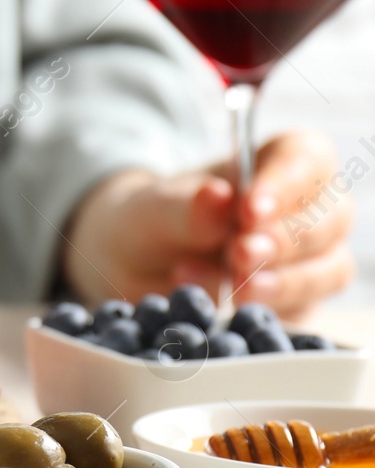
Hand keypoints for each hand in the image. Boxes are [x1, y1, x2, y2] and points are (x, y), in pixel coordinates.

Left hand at [63, 131, 354, 319]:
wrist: (136, 264)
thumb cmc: (156, 218)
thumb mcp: (155, 208)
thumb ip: (185, 206)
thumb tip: (216, 196)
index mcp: (278, 161)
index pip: (307, 158)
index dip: (286, 183)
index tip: (249, 209)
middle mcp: (307, 208)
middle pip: (330, 218)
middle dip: (285, 239)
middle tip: (239, 254)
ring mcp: (310, 258)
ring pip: (328, 269)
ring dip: (283, 281)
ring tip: (234, 286)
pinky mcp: (300, 302)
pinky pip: (304, 309)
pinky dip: (268, 309)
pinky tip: (225, 306)